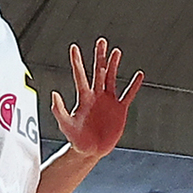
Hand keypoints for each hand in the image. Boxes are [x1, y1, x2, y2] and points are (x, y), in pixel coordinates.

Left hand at [52, 39, 142, 161]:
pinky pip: (128, 95)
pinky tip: (138, 75)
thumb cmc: (76, 139)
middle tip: (101, 41)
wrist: (90, 151)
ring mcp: (108, 101)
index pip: (80, 75)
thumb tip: (53, 94)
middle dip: (99, 57)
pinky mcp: (120, 109)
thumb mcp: (66, 125)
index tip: (74, 47)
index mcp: (83, 98)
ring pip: (112, 79)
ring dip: (114, 65)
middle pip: (98, 72)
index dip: (77, 62)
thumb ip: (59, 110)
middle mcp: (96, 96)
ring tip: (116, 52)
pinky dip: (133, 86)